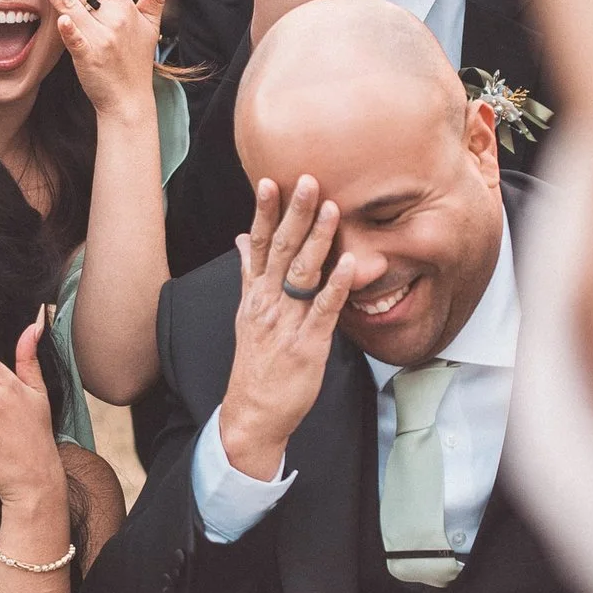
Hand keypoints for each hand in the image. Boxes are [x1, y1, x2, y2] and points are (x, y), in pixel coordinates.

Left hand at [29, 0, 186, 121]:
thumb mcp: (151, 27)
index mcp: (123, 7)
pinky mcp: (88, 56)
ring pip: (70, 4)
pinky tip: (59, 16)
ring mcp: (100, 36)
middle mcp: (111, 18)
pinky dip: (69, 29)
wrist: (129, 100)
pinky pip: (76, 39)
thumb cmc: (136, 62)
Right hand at [217, 173, 359, 479]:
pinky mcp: (307, 344)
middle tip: (308, 180)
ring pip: (302, 273)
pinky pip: (323, 311)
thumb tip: (243, 238)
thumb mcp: (247, 313)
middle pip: (281, 250)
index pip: (259, 244)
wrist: (252, 412)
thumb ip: (249, 273)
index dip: (264, 212)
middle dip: (294, 214)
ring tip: (332, 209)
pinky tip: (350, 264)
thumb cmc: (256, 362)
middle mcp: (268, 302)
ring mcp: (287, 322)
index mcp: (255, 293)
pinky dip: (336, 286)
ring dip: (318, 240)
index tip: (270, 181)